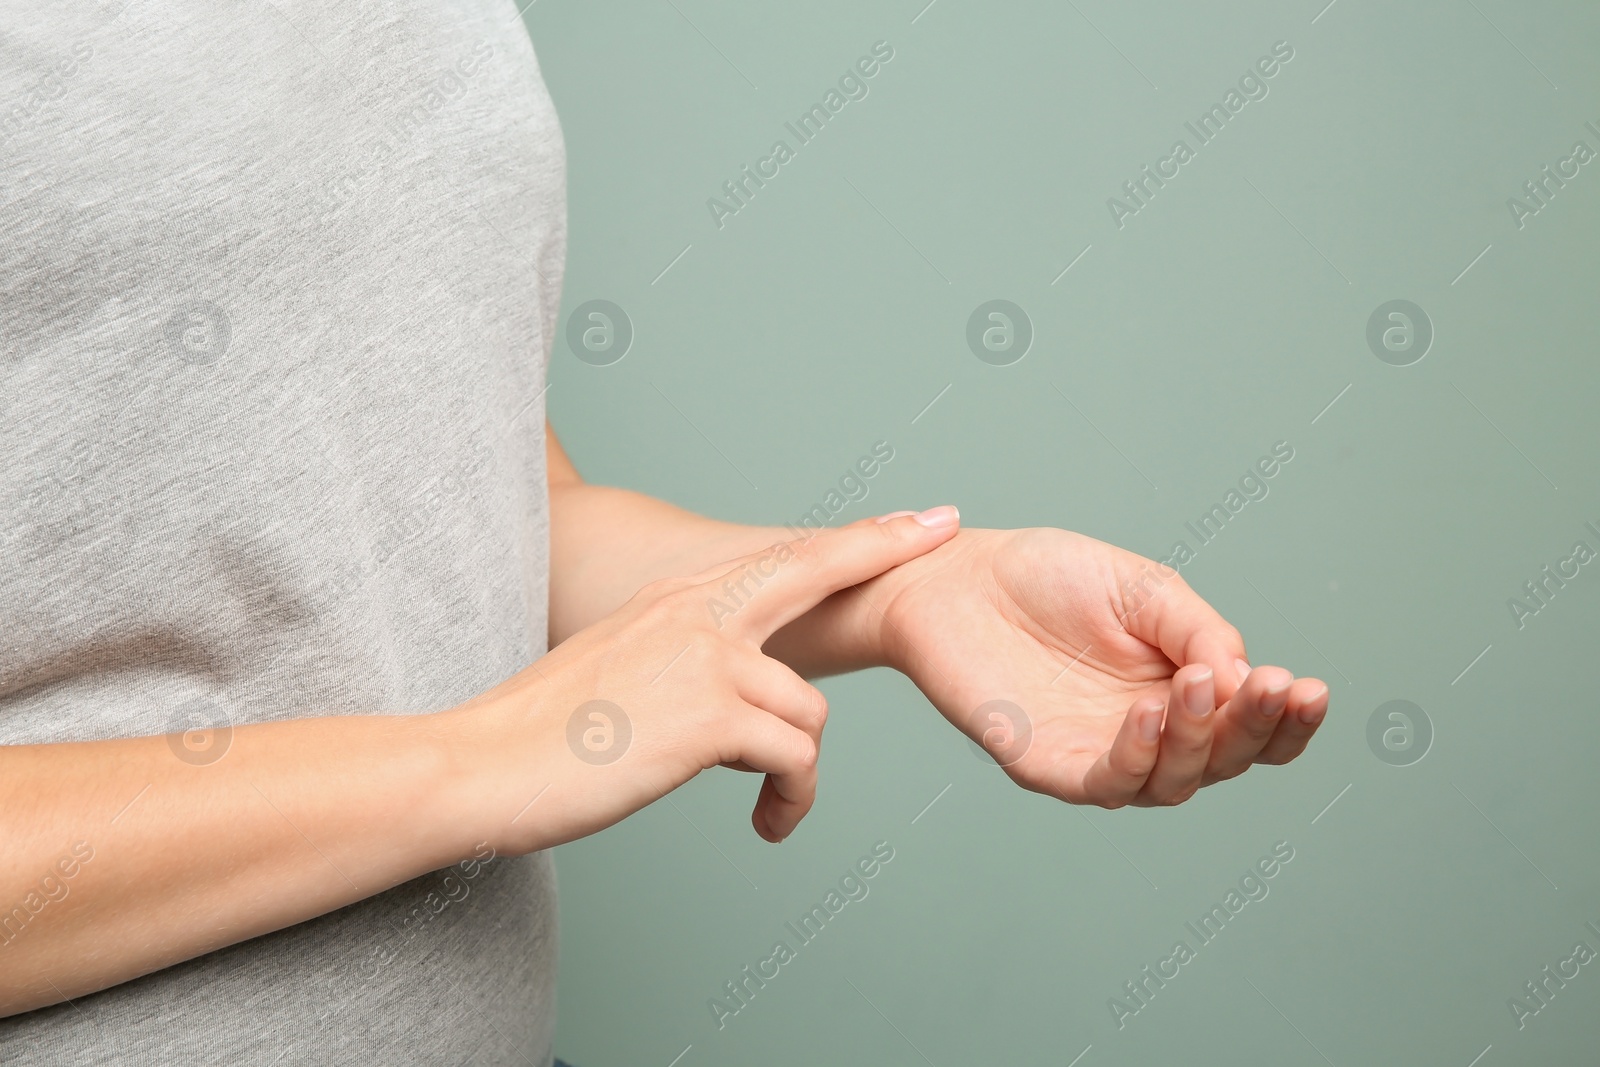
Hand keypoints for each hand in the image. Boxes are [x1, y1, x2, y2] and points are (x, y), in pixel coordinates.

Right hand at [454, 509, 961, 849]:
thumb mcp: (617, 669)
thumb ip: (681, 659)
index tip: (910, 519)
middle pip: (816, 568)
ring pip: (809, 711)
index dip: (853, 537)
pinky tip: (765, 824)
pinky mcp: (710, 715)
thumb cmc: (542, 735)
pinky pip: (794, 757)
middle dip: (886, 545)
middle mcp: (696, 612)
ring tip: (771, 805)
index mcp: (676, 598)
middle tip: (940, 528)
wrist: (483, 763)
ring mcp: (706, 657)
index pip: (782, 558)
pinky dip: (790, 799)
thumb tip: (735, 697)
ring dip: (798, 768)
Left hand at [858, 527, 1328, 806]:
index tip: (1310, 687)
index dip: (1288, 720)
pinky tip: (1148, 714)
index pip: (1251, 726)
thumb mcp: (1143, 588)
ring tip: (1203, 685)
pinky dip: (1135, 756)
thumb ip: (1199, 630)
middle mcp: (1148, 732)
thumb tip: (1249, 678)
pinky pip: (1104, 782)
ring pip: (1173, 781)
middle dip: (1254, 728)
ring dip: (1200, 740)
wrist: (957, 575)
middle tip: (1269, 687)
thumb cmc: (1047, 578)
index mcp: (1181, 690)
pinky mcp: (1048, 764)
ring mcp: (1099, 753)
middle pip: (1224, 761)